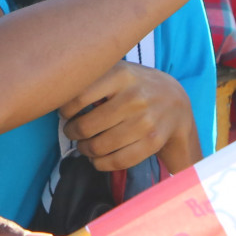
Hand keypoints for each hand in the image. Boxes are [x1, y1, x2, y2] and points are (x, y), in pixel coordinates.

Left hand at [60, 62, 201, 172]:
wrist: (177, 103)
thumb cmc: (137, 86)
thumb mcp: (119, 72)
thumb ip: (95, 79)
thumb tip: (59, 97)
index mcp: (121, 74)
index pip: (78, 96)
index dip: (65, 110)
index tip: (65, 114)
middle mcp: (134, 97)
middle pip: (87, 126)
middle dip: (74, 133)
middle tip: (72, 132)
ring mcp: (145, 120)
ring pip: (101, 146)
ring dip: (86, 150)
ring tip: (84, 146)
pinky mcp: (153, 141)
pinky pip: (118, 160)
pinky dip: (101, 164)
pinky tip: (97, 159)